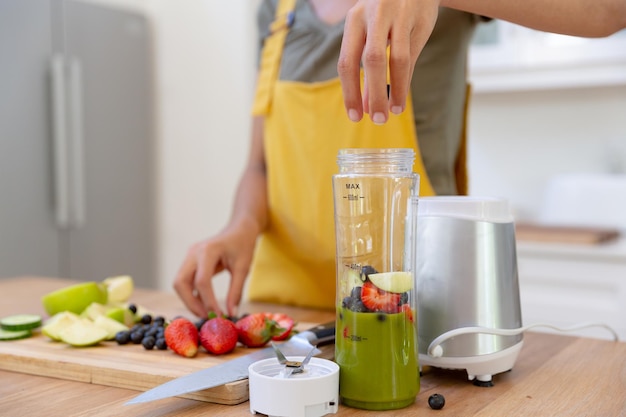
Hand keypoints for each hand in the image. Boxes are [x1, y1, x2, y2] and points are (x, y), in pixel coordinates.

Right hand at [173, 224, 256, 317]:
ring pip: (179, 283)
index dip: (208, 301)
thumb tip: (231, 314)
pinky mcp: (190, 262)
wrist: (239, 229)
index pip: (202, 281)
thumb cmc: (243, 244)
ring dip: (190, 300)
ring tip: (207, 312)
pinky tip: (204, 304)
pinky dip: (191, 294)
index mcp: (208, 251)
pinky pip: (185, 281)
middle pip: (180, 282)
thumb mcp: (244, 268)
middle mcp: (193, 253)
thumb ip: (236, 291)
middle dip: (190, 303)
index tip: (218, 316)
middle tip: (206, 317)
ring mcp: (189, 256)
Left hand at [337, 0, 439, 123]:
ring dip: (395, 89)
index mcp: (355, 20)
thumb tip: (362, 106)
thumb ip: (365, 70)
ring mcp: (398, 16)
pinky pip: (412, 55)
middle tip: (377, 120)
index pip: (347, 61)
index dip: (350, 91)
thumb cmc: (385, 15)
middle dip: (373, 94)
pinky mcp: (419, 20)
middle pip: (371, 60)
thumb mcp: (369, 35)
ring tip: (393, 112)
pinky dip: (406, 79)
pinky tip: (402, 96)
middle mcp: (374, 15)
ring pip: (396, 59)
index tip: (355, 116)